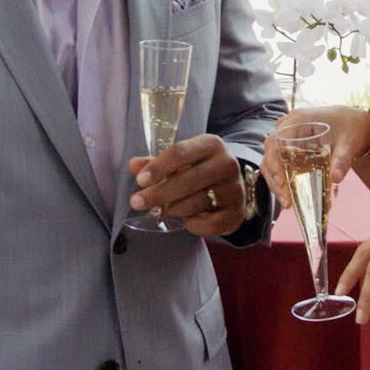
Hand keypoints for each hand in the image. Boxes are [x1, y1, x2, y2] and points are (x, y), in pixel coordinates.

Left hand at [129, 134, 246, 236]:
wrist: (234, 187)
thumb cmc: (201, 170)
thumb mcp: (182, 161)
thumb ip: (157, 163)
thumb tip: (133, 166)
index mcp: (211, 144)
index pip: (180, 152)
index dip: (158, 167)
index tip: (140, 181)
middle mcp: (227, 164)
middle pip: (187, 180)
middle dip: (158, 194)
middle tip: (137, 202)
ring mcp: (234, 189)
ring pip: (195, 203)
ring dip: (172, 209)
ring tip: (163, 210)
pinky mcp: (236, 213)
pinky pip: (208, 224)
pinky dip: (192, 224)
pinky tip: (186, 220)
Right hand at [260, 105, 369, 206]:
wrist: (356, 123)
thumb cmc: (350, 128)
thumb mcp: (348, 144)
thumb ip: (342, 160)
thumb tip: (336, 179)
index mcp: (298, 121)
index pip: (275, 142)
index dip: (273, 163)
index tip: (281, 182)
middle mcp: (288, 127)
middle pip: (270, 154)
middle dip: (275, 180)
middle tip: (286, 202)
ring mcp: (288, 138)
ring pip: (272, 161)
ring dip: (277, 182)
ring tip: (288, 203)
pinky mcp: (292, 148)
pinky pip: (281, 164)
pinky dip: (284, 180)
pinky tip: (292, 196)